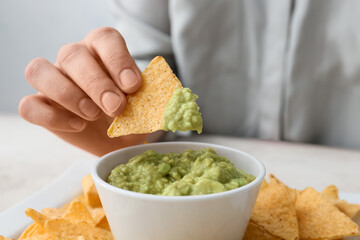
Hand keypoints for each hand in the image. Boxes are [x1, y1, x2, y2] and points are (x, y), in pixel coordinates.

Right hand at [19, 27, 147, 155]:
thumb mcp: (144, 108)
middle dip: (96, 83)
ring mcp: (52, 80)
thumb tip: (165, 103)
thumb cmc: (129, 117)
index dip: (118, 60)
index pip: (105, 39)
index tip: (133, 86)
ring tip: (93, 114)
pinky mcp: (38, 105)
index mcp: (102, 50)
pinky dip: (52, 116)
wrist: (114, 140)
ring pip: (40, 71)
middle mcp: (74, 59)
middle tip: (116, 107)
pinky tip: (78, 126)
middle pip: (73, 55)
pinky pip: (29, 105)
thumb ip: (150, 100)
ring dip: (68, 94)